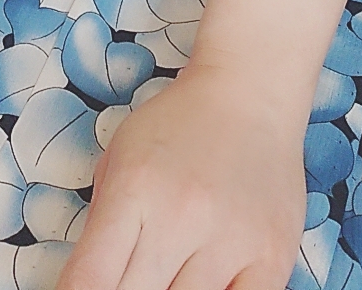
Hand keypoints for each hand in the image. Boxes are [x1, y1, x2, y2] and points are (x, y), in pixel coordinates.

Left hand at [59, 64, 305, 289]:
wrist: (251, 91)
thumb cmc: (178, 123)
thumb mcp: (120, 157)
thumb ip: (101, 224)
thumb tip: (87, 283)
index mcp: (134, 189)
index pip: (91, 279)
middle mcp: (182, 216)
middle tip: (129, 275)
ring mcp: (232, 240)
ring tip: (166, 275)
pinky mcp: (273, 257)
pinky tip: (205, 284)